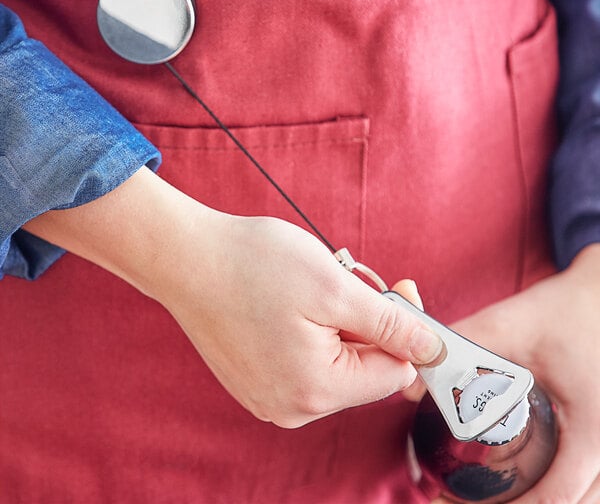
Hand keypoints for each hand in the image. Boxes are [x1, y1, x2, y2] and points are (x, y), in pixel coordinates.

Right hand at [25, 167, 443, 428]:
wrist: (185, 258)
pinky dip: (312, 329)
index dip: (403, 328)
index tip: (394, 287)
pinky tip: (291, 300)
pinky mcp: (254, 380)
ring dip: (339, 322)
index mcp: (316, 390)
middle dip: (367, 321)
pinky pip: (306, 361)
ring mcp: (268, 396)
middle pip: (364, 369)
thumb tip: (434, 352)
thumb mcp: (335, 288)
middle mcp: (291, 406)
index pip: (394, 373)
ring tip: (312, 286)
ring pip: (336, 362)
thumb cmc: (254, 265)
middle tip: (348, 276)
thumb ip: (391, 325)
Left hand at [402, 244, 599, 502]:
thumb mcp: (505, 326)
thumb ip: (457, 346)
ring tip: (490, 490)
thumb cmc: (560, 311)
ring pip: (587, 497)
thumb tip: (411, 379)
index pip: (556, 498)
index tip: (458, 502)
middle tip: (465, 499)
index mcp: (591, 427)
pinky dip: (558, 485)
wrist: (599, 296)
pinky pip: (589, 480)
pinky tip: (524, 473)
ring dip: (541, 499)